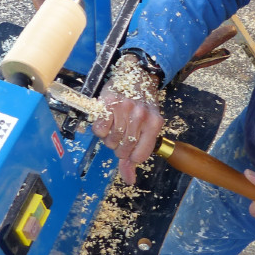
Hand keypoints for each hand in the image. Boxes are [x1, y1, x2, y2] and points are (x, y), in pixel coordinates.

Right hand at [92, 56, 164, 184]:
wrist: (135, 74)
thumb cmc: (142, 103)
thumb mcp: (148, 127)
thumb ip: (136, 155)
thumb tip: (129, 181)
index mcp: (154, 123)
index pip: (140, 156)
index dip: (131, 156)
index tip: (130, 147)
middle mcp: (141, 116)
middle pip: (123, 150)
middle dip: (119, 147)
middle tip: (121, 133)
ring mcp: (124, 109)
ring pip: (110, 141)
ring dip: (109, 138)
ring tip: (114, 126)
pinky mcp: (108, 103)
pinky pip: (99, 130)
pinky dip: (100, 129)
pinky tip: (106, 120)